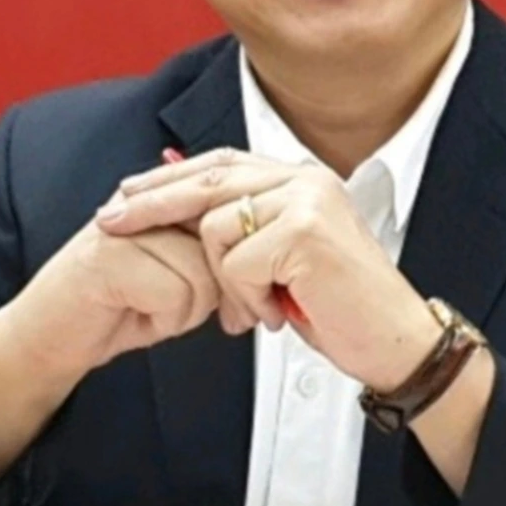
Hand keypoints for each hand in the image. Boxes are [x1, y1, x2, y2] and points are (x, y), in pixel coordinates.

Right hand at [0, 212, 221, 389]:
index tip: (241, 292)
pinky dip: (168, 318)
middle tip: (207, 312)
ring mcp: (126, 224)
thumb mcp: (177, 274)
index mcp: (163, 196)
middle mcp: (146, 200)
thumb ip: (212, 255)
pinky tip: (138, 314)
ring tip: (157, 309)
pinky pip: (176, 291)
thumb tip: (258, 255)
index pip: (229, 207)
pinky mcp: (110, 256)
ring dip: (189, 307)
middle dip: (225, 287)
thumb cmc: (113, 305)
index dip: (240, 255)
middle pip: (223, 237)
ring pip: (204, 268)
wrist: (47, 335)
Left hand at [95, 149, 441, 391]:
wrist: (396, 342)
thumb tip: (182, 206)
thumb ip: (244, 230)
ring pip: (215, 227)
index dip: (170, 178)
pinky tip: (278, 313)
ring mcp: (305, 200)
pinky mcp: (303, 231)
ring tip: (256, 309)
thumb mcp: (283, 260)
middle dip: (151, 203)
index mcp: (301, 178)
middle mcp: (304, 179)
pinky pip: (236, 263)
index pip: (222, 163)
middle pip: (207, 180)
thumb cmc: (341, 308)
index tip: (126, 195)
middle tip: (109, 222)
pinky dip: (247, 298)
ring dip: (225, 282)